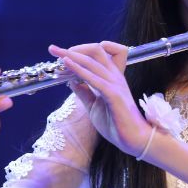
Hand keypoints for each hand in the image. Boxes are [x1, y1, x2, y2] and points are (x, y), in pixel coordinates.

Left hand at [48, 41, 150, 157]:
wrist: (132, 139)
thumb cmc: (116, 124)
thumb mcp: (94, 106)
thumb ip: (84, 93)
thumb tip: (71, 81)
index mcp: (112, 77)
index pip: (98, 54)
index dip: (80, 51)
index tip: (62, 57)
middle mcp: (114, 76)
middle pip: (95, 51)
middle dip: (73, 48)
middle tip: (54, 51)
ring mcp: (115, 84)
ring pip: (92, 61)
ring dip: (71, 57)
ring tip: (57, 56)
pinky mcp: (113, 94)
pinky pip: (94, 78)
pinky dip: (78, 69)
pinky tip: (67, 64)